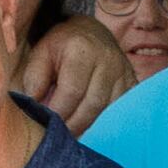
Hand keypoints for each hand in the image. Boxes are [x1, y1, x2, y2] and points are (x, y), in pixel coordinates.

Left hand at [18, 17, 134, 125]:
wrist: (90, 31)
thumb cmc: (62, 46)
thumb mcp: (41, 54)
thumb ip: (34, 79)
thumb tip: (36, 108)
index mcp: (82, 51)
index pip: (72, 91)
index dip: (59, 112)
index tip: (48, 125)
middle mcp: (108, 59)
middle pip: (93, 104)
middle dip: (75, 125)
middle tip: (61, 136)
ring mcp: (124, 72)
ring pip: (110, 110)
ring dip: (91, 126)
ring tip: (74, 134)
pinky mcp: (132, 82)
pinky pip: (122, 109)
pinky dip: (107, 123)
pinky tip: (93, 128)